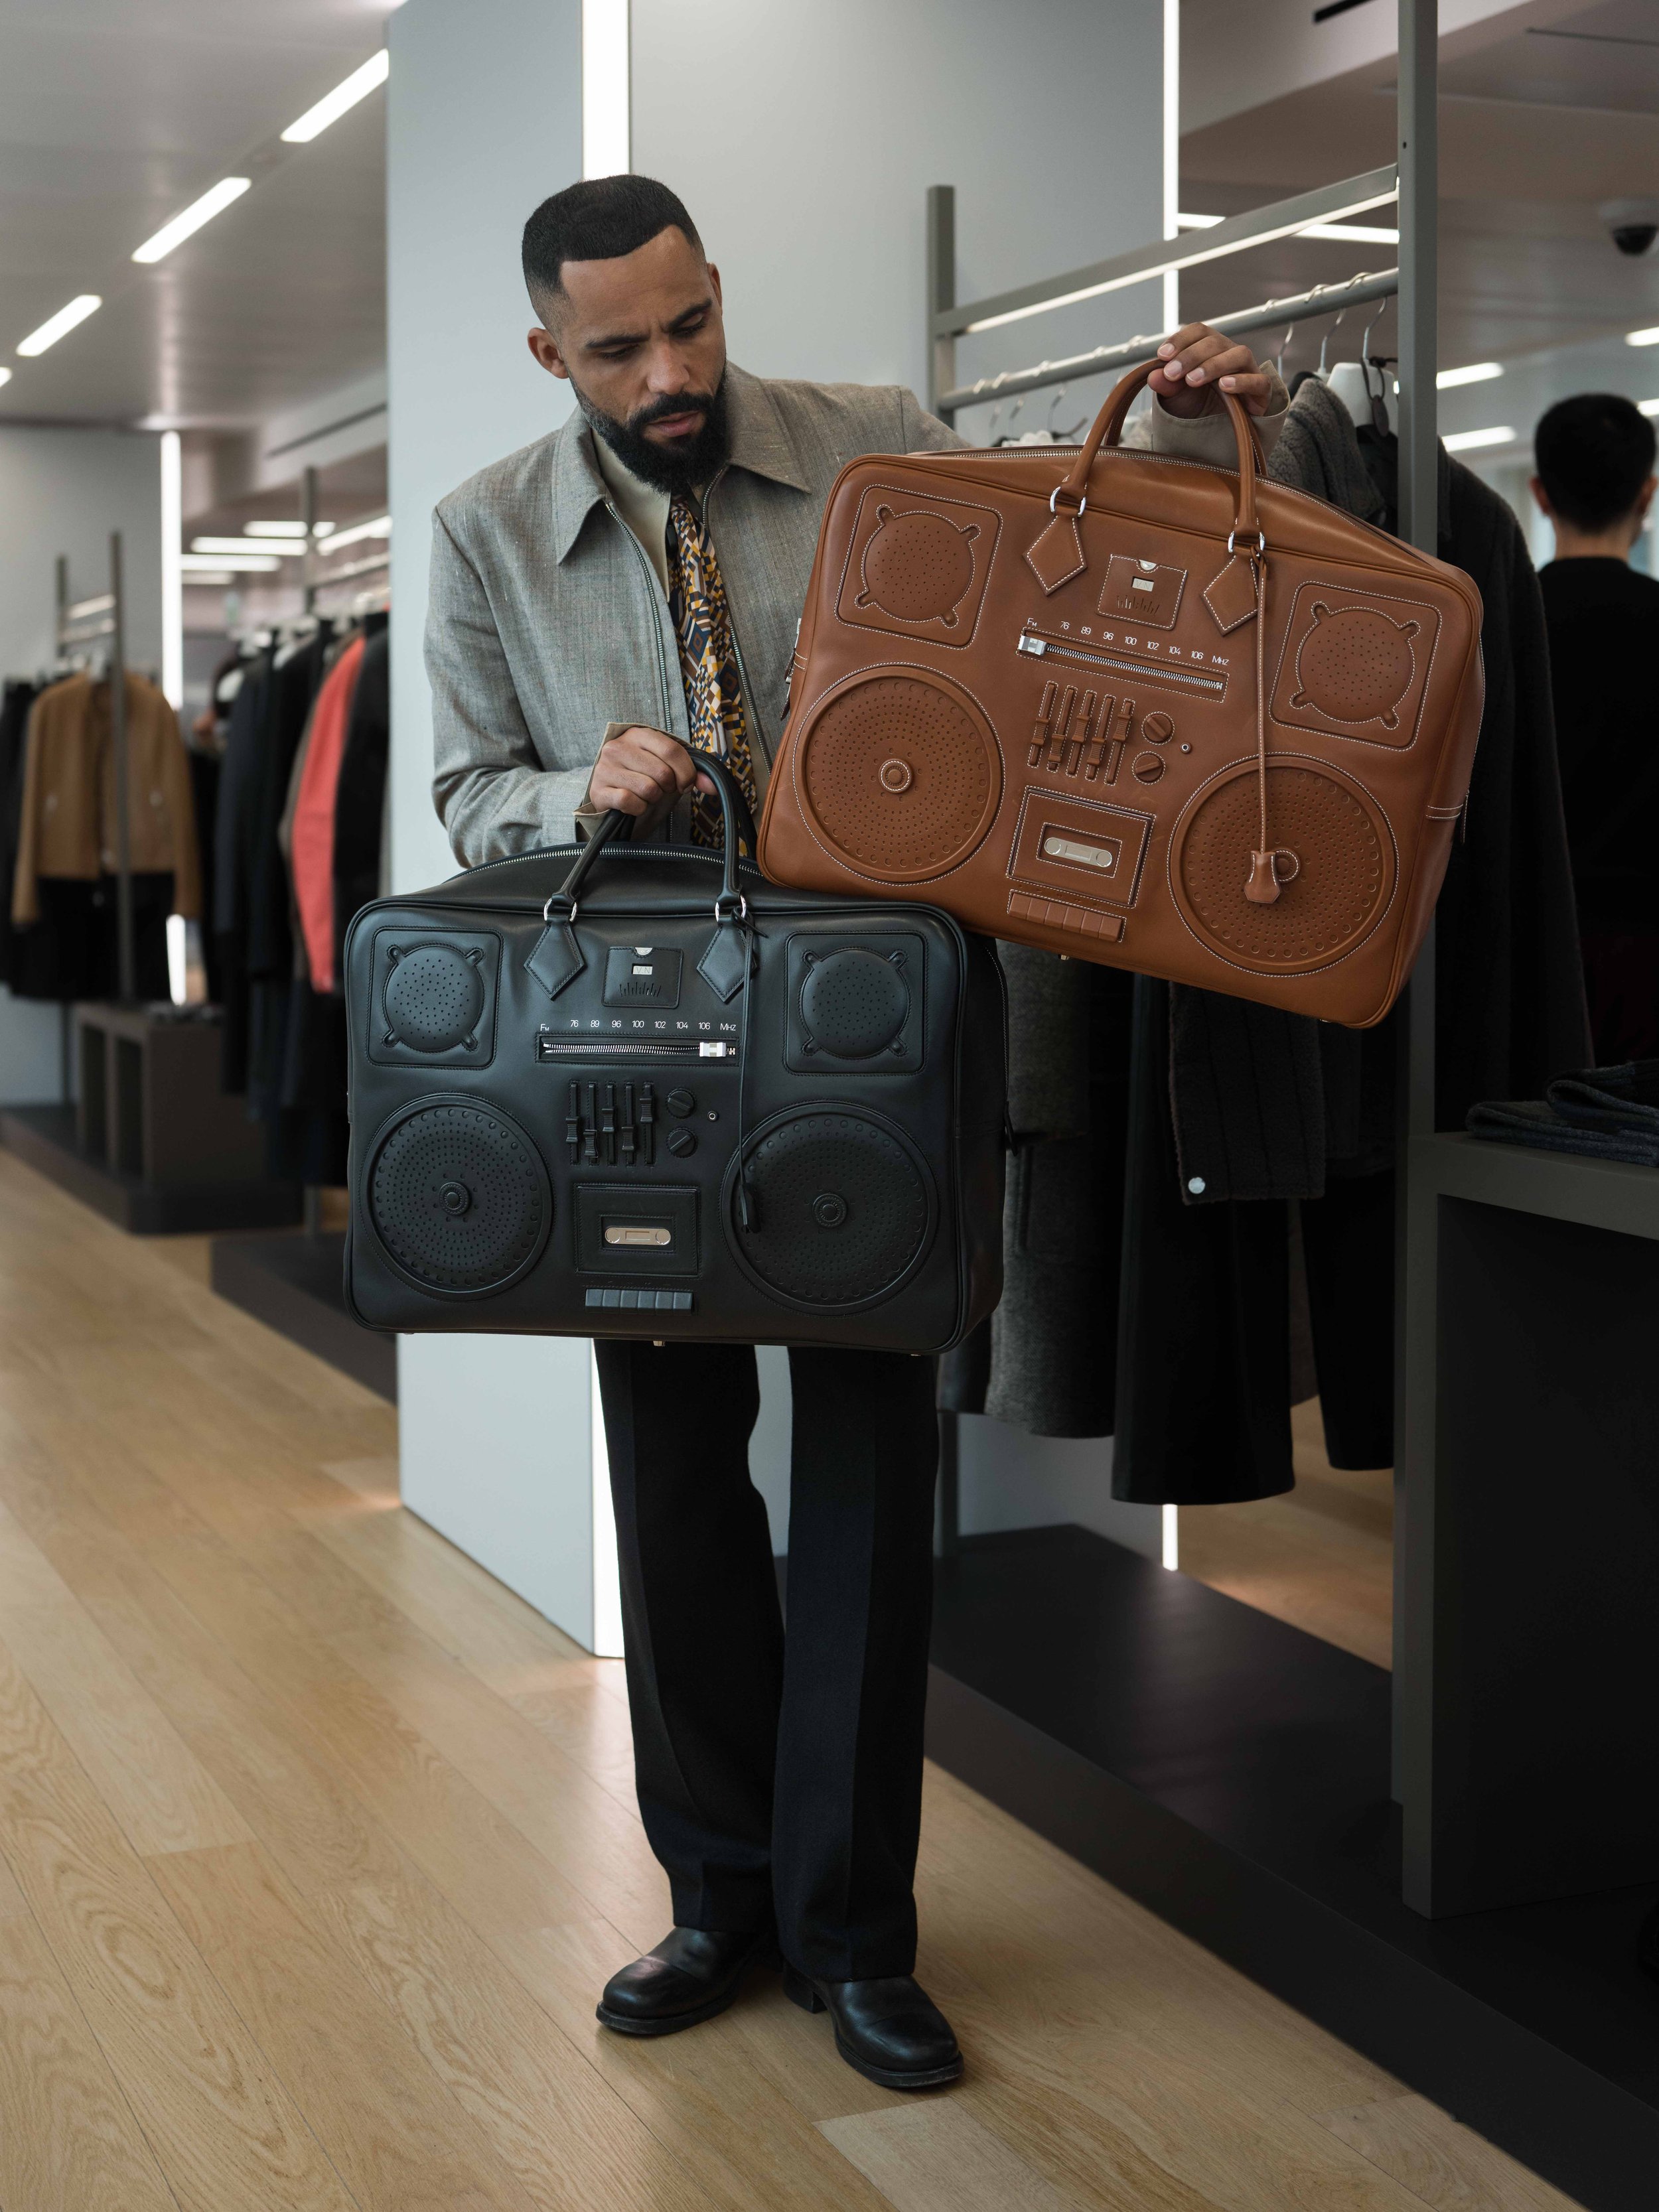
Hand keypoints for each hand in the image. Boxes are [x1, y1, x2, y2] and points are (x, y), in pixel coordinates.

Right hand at [585, 726, 713, 826]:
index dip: (686, 772)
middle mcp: (617, 747)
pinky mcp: (598, 790)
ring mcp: (605, 768)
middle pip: (662, 772)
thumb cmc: (642, 779)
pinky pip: (630, 801)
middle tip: (662, 790)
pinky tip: (634, 805)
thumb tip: (713, 786)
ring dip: (652, 799)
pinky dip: (638, 808)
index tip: (686, 784)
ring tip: (645, 795)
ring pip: (648, 788)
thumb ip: (693, 772)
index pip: (672, 750)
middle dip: (668, 788)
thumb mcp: (667, 769)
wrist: (611, 797)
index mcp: (637, 734)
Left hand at [1148, 323, 1275, 418]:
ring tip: (1193, 380)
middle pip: (1215, 342)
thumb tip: (1153, 376)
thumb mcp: (1178, 396)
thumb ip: (1166, 385)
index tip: (1162, 356)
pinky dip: (1242, 381)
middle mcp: (1230, 352)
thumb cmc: (1200, 404)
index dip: (1180, 339)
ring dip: (1214, 365)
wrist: (1221, 429)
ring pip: (1239, 354)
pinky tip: (1224, 385)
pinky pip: (1258, 380)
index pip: (1198, 331)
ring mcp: (1248, 369)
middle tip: (1172, 374)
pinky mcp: (1261, 391)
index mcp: (1210, 347)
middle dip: (1190, 356)